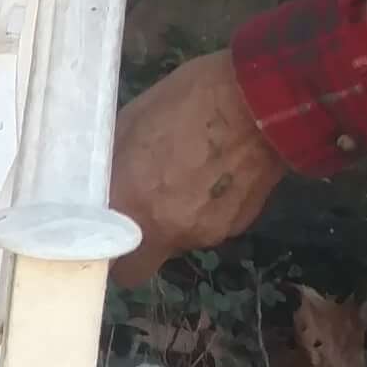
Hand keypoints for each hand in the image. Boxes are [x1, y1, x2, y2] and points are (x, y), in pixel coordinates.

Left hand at [106, 51, 284, 283]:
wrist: (262, 102)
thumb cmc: (188, 102)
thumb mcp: (130, 124)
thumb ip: (113, 169)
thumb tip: (105, 188)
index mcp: (131, 206)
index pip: (107, 261)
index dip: (104, 250)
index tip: (106, 232)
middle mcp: (166, 232)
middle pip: (142, 265)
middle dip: (137, 248)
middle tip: (141, 211)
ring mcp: (205, 232)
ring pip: (178, 242)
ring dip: (176, 220)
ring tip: (188, 175)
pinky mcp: (238, 226)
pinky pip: (209, 225)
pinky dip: (207, 209)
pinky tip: (215, 174)